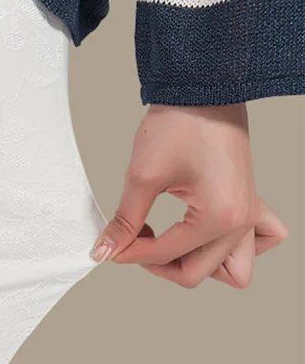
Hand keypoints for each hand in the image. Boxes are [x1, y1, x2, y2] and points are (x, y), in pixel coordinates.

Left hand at [90, 103, 286, 287]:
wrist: (203, 91)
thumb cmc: (179, 124)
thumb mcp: (142, 176)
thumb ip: (125, 221)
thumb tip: (106, 249)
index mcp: (220, 218)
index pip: (167, 254)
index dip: (129, 254)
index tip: (107, 248)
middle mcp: (242, 222)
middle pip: (196, 272)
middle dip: (158, 263)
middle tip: (132, 240)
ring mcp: (250, 213)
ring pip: (231, 269)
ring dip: (196, 264)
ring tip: (165, 239)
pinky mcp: (249, 202)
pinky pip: (257, 241)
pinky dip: (232, 248)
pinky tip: (201, 233)